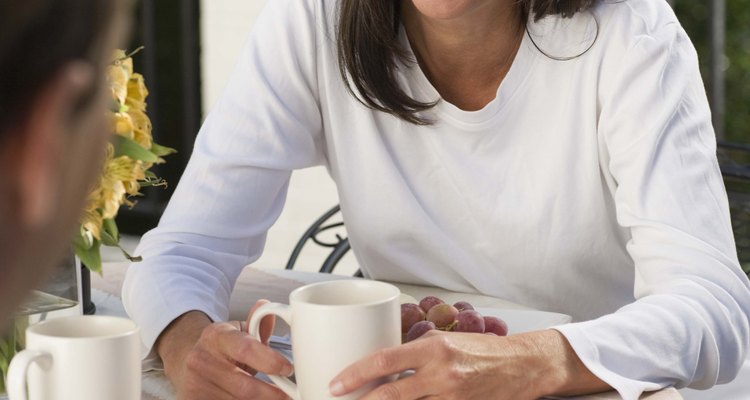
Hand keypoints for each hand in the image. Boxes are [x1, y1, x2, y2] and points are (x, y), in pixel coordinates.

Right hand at [157, 300, 291, 399]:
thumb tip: (269, 307)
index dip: (270, 361)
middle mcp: (201, 359)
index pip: (245, 349)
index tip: (287, 369)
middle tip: (288, 394)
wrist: (188, 360)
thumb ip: (257, 323)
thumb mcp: (238, 332)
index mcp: (215, 336)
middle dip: (270, 393)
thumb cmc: (221, 348)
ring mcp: (195, 383)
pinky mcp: (193, 399)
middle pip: (243, 386)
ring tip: (270, 397)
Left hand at [329, 329, 609, 399]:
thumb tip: (383, 364)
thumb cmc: (483, 350)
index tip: (336, 384)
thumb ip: (416, 352)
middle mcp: (442, 374)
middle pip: (391, 395)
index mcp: (434, 348)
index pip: (384, 360)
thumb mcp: (446, 341)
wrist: (524, 365)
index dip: (355, 374)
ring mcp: (453, 397)